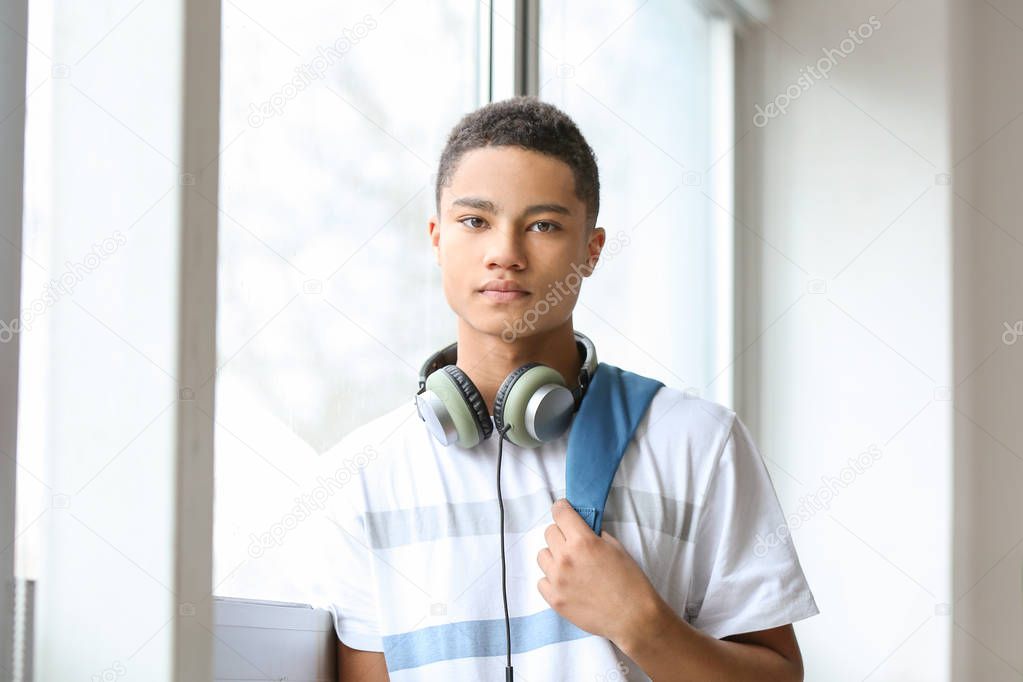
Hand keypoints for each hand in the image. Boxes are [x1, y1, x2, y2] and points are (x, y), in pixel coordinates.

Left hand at [536, 498, 661, 643]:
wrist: (633, 617)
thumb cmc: (630, 582)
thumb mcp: (616, 547)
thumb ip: (594, 534)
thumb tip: (581, 527)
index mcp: (583, 541)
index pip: (560, 512)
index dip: (562, 508)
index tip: (563, 510)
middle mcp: (565, 558)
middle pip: (549, 532)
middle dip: (561, 533)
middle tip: (573, 542)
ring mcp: (557, 579)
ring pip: (542, 555)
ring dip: (554, 556)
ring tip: (571, 565)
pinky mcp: (554, 599)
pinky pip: (542, 580)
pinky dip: (551, 579)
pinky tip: (567, 583)